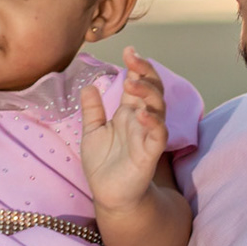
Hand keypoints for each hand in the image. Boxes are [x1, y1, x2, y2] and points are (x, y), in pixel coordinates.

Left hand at [80, 47, 169, 215]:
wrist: (109, 195)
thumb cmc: (103, 165)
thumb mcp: (92, 132)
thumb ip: (93, 110)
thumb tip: (89, 86)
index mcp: (128, 113)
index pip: (138, 84)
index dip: (136, 67)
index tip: (128, 50)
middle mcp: (141, 120)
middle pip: (152, 89)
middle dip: (145, 72)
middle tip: (133, 58)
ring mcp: (148, 135)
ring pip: (158, 108)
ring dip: (148, 93)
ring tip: (133, 83)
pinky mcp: (150, 153)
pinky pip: (157, 134)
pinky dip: (152, 122)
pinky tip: (141, 113)